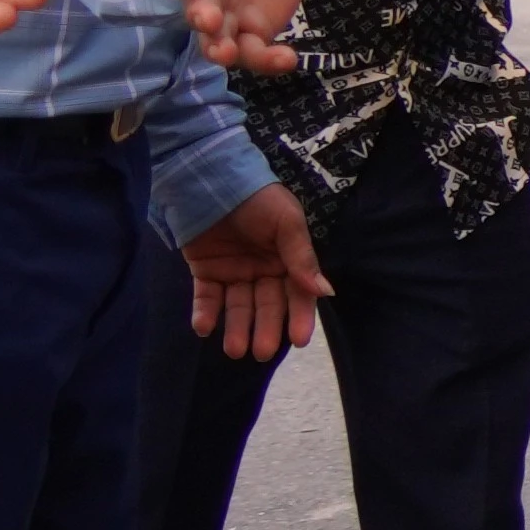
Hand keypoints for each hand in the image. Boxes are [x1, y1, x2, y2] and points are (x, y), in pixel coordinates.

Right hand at [161, 0, 303, 74]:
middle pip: (198, 5)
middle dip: (200, 14)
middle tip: (207, 21)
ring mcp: (228, 12)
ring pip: (218, 38)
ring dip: (221, 48)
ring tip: (228, 54)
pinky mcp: (252, 29)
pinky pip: (255, 51)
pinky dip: (267, 60)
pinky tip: (287, 59)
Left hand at [182, 180, 332, 360]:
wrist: (210, 177)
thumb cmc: (257, 197)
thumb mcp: (286, 222)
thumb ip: (301, 257)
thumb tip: (325, 292)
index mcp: (287, 258)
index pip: (297, 294)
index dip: (298, 316)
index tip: (298, 340)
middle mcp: (263, 269)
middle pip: (267, 305)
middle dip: (265, 328)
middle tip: (261, 352)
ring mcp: (233, 271)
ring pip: (238, 306)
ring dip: (236, 327)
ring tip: (234, 350)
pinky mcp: (205, 271)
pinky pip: (206, 296)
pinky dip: (206, 312)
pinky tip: (204, 328)